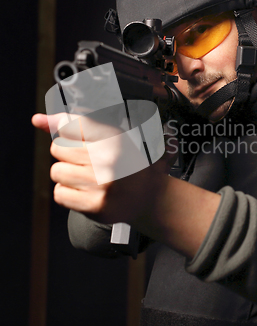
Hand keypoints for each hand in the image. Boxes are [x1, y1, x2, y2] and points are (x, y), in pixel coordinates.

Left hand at [32, 112, 220, 257]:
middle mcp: (108, 160)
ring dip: (67, 174)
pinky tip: (85, 190)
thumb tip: (37, 119)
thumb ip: (73, 125)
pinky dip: (68, 192)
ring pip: (57, 171)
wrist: (150, 197)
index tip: (74, 137)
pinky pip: (59, 194)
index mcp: (115, 138)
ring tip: (88, 176)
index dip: (68, 130)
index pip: (71, 125)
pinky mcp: (94, 206)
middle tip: (89, 160)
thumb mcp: (110, 136)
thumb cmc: (128, 163)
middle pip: (58, 148)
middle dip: (68, 153)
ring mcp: (101, 184)